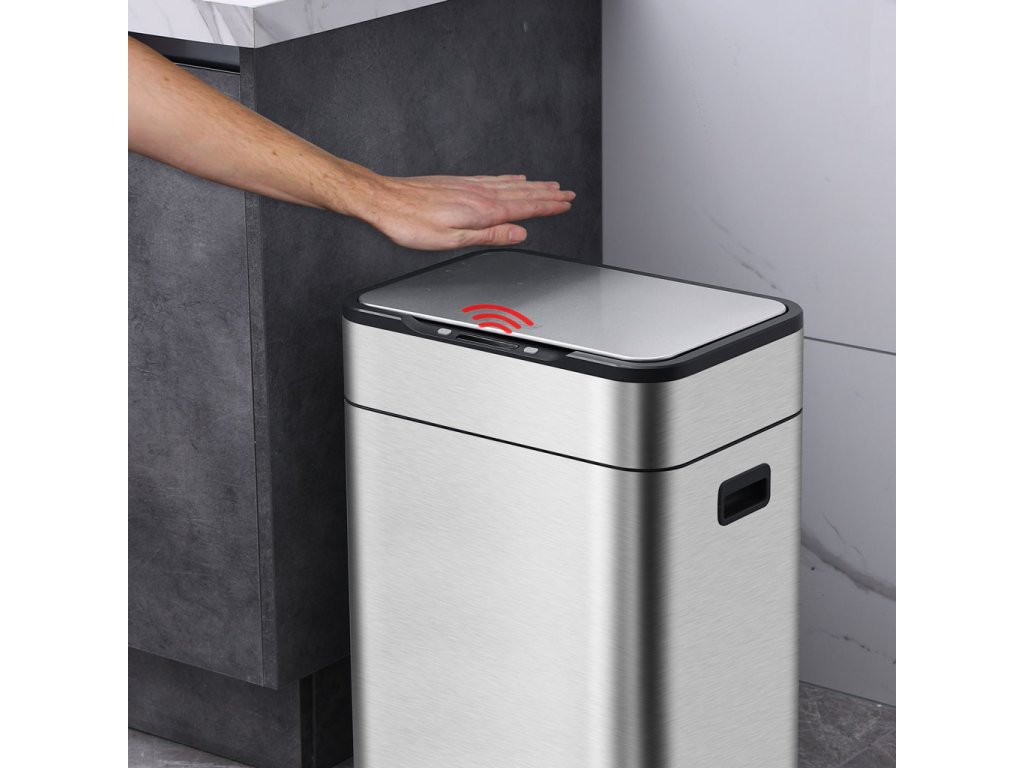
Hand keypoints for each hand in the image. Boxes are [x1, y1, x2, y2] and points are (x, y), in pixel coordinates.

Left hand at [355, 173, 574, 250]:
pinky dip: (510, 180)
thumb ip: (488, 236)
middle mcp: (478, 194)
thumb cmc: (411, 224)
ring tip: (551, 186)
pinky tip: (515, 180)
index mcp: (481, 211)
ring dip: (533, 187)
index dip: (547, 207)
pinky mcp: (458, 183)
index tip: (566, 203)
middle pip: (522, 195)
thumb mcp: (452, 240)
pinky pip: (493, 180)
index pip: (523, 209)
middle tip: (568, 194)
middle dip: (547, 195)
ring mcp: (469, 186)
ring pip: (510, 186)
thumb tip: (519, 235)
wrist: (384, 200)